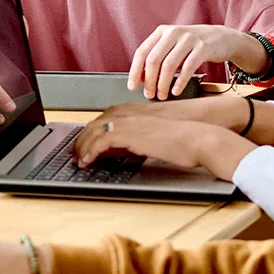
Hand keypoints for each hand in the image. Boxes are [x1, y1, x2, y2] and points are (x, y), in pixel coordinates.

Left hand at [74, 113, 253, 180]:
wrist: (199, 139)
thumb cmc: (182, 140)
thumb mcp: (153, 138)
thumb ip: (135, 140)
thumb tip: (119, 152)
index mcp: (133, 111)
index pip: (102, 119)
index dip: (89, 133)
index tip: (82, 146)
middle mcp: (127, 113)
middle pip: (93, 124)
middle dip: (80, 139)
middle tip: (74, 154)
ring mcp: (128, 122)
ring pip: (92, 131)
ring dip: (82, 147)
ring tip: (78, 161)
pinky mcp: (130, 134)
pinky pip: (100, 141)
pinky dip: (89, 151)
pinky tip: (87, 162)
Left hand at [130, 24, 258, 98]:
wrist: (221, 38)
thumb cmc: (192, 46)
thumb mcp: (173, 46)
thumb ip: (158, 58)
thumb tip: (141, 79)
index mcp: (162, 31)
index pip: (142, 51)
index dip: (135, 71)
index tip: (132, 87)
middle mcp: (173, 32)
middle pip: (154, 59)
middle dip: (149, 80)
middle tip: (149, 95)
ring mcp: (189, 39)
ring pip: (169, 64)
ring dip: (163, 84)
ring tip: (162, 95)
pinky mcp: (203, 47)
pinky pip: (188, 67)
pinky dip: (180, 82)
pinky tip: (176, 91)